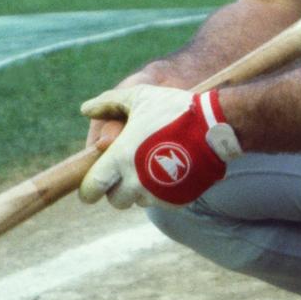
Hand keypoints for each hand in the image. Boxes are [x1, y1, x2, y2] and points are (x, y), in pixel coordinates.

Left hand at [78, 85, 241, 208]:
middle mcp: (135, 182)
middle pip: (115, 200)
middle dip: (117, 188)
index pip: (90, 189)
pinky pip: (160, 202)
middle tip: (126, 170)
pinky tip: (169, 171)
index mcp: (120, 159)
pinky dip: (160, 191)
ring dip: (139, 190)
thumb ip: (109, 103)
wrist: (215, 127)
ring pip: (138, 201)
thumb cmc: (174, 109)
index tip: (93, 183)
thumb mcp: (139, 97)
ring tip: (151, 166)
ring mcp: (157, 194)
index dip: (88, 189)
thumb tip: (85, 109)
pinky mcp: (176, 200)